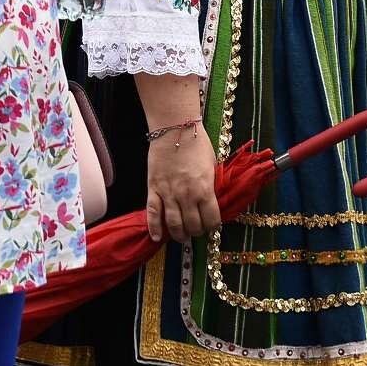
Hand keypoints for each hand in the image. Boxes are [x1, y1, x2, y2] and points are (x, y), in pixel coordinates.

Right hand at [144, 120, 219, 241]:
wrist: (174, 128)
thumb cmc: (197, 143)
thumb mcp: (213, 166)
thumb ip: (211, 186)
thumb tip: (212, 201)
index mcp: (205, 189)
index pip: (212, 220)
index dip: (213, 226)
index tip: (211, 225)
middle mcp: (187, 195)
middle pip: (193, 226)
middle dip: (196, 231)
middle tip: (196, 229)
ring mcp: (169, 193)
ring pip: (174, 224)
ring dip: (179, 234)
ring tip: (181, 235)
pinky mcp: (153, 189)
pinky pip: (153, 213)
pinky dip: (154, 228)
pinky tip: (157, 237)